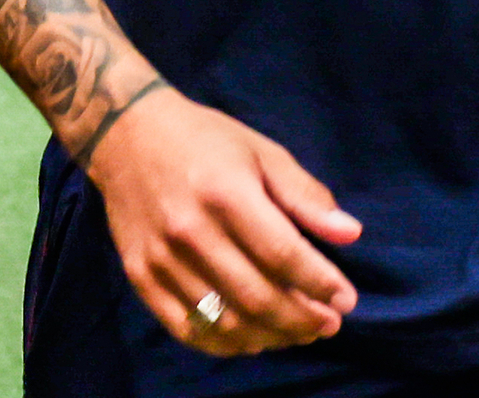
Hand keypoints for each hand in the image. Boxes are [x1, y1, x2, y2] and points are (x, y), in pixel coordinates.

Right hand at [89, 81, 361, 357]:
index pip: (281, 253)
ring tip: (300, 333)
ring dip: (271, 336)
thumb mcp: (262, 152)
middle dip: (302, 318)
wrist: (127, 134)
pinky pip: (188, 329)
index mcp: (226, 192)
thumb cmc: (205, 139)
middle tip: (330, 323)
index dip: (319, 282)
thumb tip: (351, 234)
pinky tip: (254, 337)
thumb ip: (305, 195)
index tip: (346, 298)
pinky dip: (226, 343)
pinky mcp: (141, 278)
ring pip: (224, 320)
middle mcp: (191, 231)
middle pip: (256, 295)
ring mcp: (162, 259)